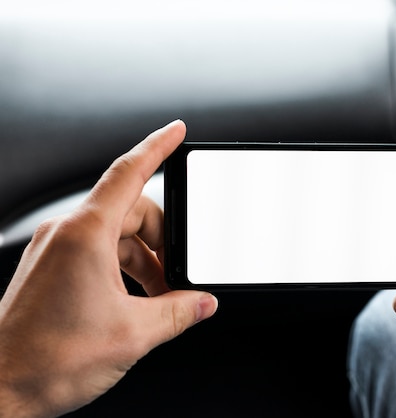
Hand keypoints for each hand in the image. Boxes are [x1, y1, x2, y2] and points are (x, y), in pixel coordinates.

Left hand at [0, 120, 217, 417]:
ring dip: (146, 261)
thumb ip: (180, 312)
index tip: (177, 131)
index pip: (129, 173)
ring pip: (117, 235)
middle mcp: (66, 234)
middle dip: (165, 239)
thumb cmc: (48, 360)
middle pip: (132, 211)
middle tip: (180, 276)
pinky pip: (99, 252)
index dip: (158, 147)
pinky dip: (125, 269)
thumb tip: (204, 302)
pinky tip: (137, 300)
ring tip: (161, 298)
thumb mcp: (133, 334)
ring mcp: (56, 251)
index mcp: (86, 235)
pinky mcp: (51, 268)